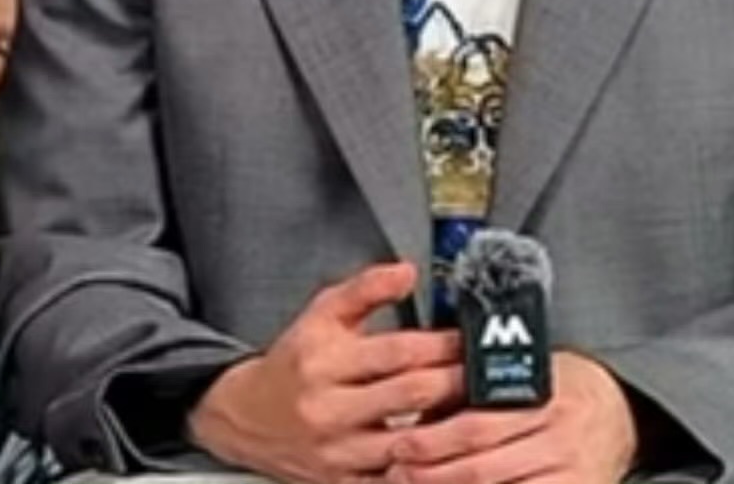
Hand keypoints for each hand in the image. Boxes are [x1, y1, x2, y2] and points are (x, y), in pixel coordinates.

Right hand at [188, 261, 463, 482]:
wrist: (246, 415)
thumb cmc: (295, 359)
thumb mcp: (323, 311)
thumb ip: (368, 287)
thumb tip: (408, 271)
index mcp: (326, 360)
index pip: (398, 350)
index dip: (441, 343)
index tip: (469, 337)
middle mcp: (329, 408)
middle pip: (409, 395)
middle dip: (455, 382)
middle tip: (487, 373)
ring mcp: (337, 452)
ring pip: (406, 446)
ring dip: (448, 429)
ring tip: (480, 414)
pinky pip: (391, 483)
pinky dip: (423, 471)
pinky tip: (449, 458)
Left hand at [384, 352, 637, 483]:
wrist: (619, 412)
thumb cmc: (561, 389)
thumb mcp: (526, 374)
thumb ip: (479, 390)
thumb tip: (419, 408)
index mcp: (543, 396)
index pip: (478, 422)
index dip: (434, 438)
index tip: (400, 445)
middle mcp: (558, 436)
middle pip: (482, 465)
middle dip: (432, 474)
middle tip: (397, 472)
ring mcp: (570, 473)